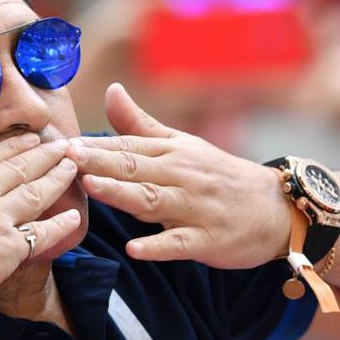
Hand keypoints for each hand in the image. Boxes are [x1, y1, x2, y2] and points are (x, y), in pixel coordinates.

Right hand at [0, 134, 80, 312]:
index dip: (12, 148)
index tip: (29, 139)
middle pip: (18, 170)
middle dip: (44, 156)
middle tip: (64, 145)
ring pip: (34, 193)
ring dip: (56, 178)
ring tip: (74, 166)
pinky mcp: (7, 248)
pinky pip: (41, 234)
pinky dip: (60, 225)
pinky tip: (74, 217)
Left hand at [67, 84, 289, 268]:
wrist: (277, 208)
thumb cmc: (219, 175)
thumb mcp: (183, 145)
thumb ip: (141, 124)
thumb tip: (110, 90)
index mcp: (172, 153)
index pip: (129, 146)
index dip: (95, 145)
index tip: (61, 143)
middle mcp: (181, 176)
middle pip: (136, 168)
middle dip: (100, 162)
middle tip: (66, 157)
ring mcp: (195, 208)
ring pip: (153, 200)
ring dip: (122, 193)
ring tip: (92, 187)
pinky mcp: (207, 239)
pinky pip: (180, 243)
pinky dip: (158, 246)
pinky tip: (135, 249)